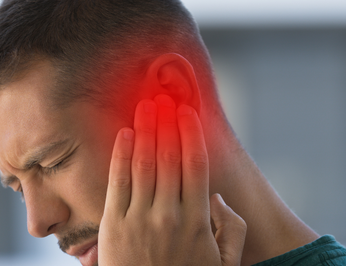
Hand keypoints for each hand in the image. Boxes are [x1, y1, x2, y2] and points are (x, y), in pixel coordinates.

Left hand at [98, 94, 245, 265]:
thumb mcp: (224, 264)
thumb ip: (232, 230)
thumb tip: (218, 197)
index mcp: (197, 220)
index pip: (195, 165)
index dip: (190, 134)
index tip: (187, 111)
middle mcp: (168, 214)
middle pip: (168, 157)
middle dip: (165, 123)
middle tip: (162, 97)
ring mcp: (139, 219)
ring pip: (143, 164)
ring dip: (144, 130)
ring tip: (145, 106)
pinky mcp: (113, 226)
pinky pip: (117, 183)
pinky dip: (121, 156)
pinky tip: (124, 134)